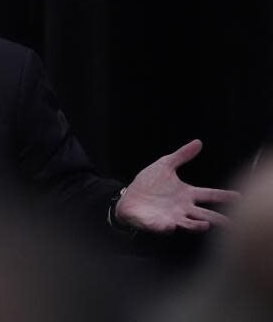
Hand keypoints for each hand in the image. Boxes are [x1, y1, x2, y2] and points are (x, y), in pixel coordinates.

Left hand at [115, 139, 239, 233]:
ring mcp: (171, 217)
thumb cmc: (148, 183)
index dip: (223, 196)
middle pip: (205, 214)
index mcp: (186, 194)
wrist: (128, 196)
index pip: (209, 194)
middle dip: (218, 219)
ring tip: (205, 224)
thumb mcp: (164, 165)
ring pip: (188, 224)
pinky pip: (163, 227)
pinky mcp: (156, 223)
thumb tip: (198, 142)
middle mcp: (183, 208)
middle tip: (233, 223)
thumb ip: (181, 156)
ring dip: (196, 225)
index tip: (239, 196)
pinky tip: (171, 225)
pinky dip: (167, 227)